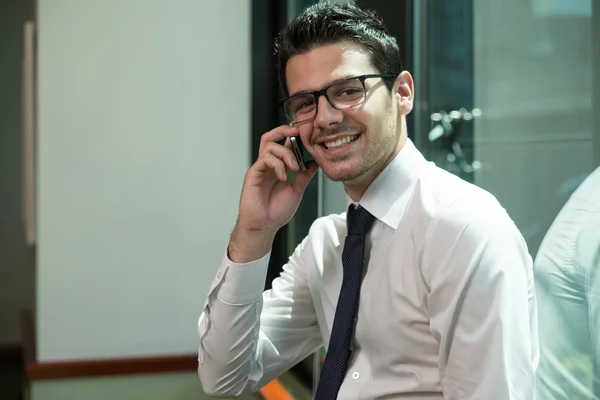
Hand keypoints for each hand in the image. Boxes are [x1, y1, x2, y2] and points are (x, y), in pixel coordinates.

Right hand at [229, 125, 318, 261]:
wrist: (265, 226)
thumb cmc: (276, 211)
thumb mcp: (297, 190)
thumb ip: (305, 176)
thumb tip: (316, 163)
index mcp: (277, 167)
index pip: (283, 144)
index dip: (293, 136)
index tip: (307, 133)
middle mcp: (267, 165)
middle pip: (270, 137)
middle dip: (284, 130)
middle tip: (298, 131)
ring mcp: (259, 168)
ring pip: (269, 146)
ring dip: (285, 154)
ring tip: (294, 168)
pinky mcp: (252, 174)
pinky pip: (264, 159)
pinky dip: (277, 165)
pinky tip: (283, 177)